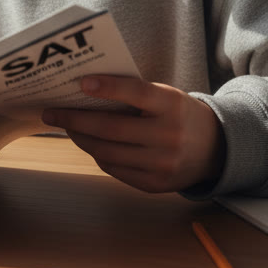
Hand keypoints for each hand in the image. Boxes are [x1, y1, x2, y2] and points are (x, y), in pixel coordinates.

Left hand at [40, 75, 224, 192]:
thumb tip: (86, 92)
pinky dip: (98, 155)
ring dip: (81, 139)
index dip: (107, 87)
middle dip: (75, 120)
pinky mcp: (156, 185)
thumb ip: (134, 95)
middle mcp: (169, 136)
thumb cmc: (178, 114)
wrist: (215, 148)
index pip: (135, 92)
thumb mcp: (165, 96)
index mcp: (171, 105)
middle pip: (112, 129)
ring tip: (67, 128)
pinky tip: (90, 144)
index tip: (81, 83)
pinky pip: (115, 169)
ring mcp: (163, 164)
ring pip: (108, 152)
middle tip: (51, 113)